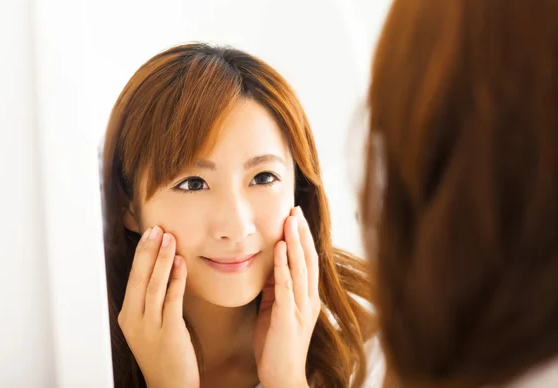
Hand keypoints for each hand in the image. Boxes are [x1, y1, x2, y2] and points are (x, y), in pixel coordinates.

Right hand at [118, 226, 198, 387]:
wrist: (169, 386)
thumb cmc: (162, 355)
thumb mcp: (149, 326)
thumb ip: (151, 302)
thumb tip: (161, 271)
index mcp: (128, 316)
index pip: (133, 278)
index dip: (142, 254)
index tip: (149, 234)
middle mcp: (134, 320)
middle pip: (140, 278)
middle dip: (149, 251)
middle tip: (157, 229)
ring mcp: (150, 326)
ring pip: (154, 285)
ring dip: (162, 259)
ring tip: (169, 238)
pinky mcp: (169, 332)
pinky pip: (172, 300)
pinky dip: (176, 279)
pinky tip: (181, 263)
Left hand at [255, 207, 320, 387]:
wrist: (282, 376)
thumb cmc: (277, 344)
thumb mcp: (276, 309)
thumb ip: (277, 288)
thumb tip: (272, 265)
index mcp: (307, 297)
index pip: (308, 260)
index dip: (303, 238)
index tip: (296, 217)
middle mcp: (308, 299)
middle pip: (308, 258)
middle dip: (301, 233)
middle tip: (295, 209)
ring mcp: (300, 308)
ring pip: (300, 268)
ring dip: (295, 242)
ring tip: (290, 220)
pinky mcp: (288, 317)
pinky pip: (286, 286)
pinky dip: (283, 265)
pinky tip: (280, 248)